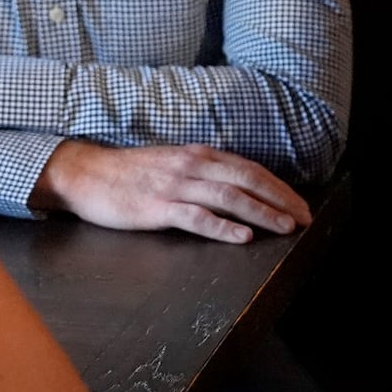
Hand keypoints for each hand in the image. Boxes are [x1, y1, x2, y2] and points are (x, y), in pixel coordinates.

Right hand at [31, 141, 311, 243]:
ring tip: (286, 227)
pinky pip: (196, 217)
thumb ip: (202, 172)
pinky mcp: (157, 208)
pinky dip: (222, 227)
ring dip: (262, 212)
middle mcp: (192, 166)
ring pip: (229, 197)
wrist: (85, 174)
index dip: (278, 187)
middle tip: (306, 218)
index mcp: (198, 155)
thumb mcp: (172, 164)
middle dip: (281, 199)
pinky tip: (242, 236)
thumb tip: (235, 187)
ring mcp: (175, 186)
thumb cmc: (129, 173)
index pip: (249, 168)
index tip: (300, 204)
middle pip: (247, 180)